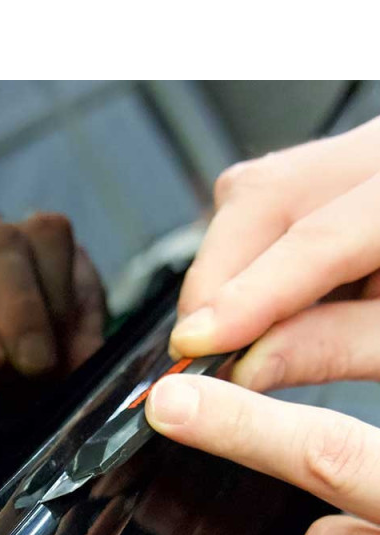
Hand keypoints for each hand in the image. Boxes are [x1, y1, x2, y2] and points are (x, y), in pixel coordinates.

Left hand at [0, 212, 104, 400]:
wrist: (10, 358)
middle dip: (20, 310)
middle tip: (35, 365)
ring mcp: (26, 238)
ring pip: (48, 241)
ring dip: (60, 312)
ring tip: (60, 369)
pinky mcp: (74, 256)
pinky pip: (87, 274)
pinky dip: (89, 324)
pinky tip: (82, 360)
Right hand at [169, 115, 379, 393]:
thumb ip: (332, 346)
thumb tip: (245, 366)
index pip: (319, 239)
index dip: (249, 297)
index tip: (197, 343)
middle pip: (265, 199)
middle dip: (218, 283)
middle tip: (204, 347)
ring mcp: (353, 152)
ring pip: (249, 196)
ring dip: (226, 272)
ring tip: (240, 329)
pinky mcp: (325, 167)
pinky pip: (259, 201)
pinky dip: (244, 259)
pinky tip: (261, 297)